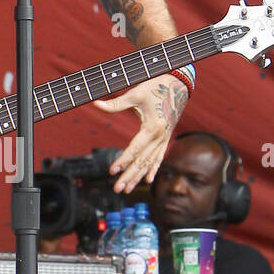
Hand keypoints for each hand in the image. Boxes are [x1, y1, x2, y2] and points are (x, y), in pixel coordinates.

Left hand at [93, 73, 188, 193]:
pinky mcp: (166, 138)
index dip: (123, 161)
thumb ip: (116, 103)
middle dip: (129, 176)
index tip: (112, 171)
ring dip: (138, 177)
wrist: (178, 84)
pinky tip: (148, 181)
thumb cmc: (156, 86)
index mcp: (152, 127)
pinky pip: (159, 157)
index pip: (135, 149)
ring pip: (150, 163)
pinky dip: (153, 169)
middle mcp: (160, 137)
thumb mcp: (135, 93)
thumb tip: (96, 104)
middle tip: (117, 189)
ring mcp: (164, 139)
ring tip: (127, 189)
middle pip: (142, 161)